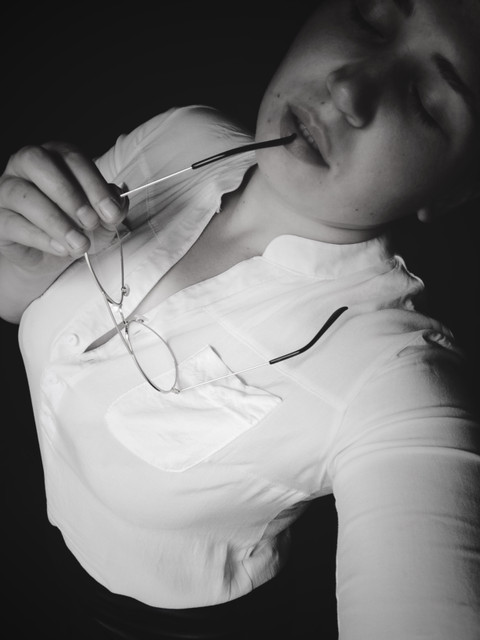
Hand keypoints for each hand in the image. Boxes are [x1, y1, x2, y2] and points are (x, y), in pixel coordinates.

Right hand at [0, 141, 127, 269]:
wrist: (51, 256)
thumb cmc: (76, 226)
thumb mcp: (102, 218)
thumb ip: (112, 208)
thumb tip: (118, 205)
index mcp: (55, 157)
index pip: (72, 158)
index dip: (94, 185)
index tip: (111, 213)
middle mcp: (25, 166)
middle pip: (38, 163)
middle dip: (69, 194)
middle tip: (90, 222)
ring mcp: (7, 190)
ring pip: (24, 196)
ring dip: (57, 222)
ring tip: (80, 244)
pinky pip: (14, 223)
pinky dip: (42, 238)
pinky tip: (62, 248)